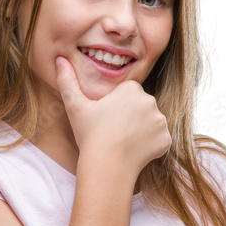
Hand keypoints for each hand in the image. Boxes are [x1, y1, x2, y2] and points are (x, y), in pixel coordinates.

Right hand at [55, 55, 170, 172]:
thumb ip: (67, 81)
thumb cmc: (90, 136)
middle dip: (131, 116)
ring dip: (142, 130)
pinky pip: (159, 139)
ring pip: (151, 122)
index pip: (128, 93)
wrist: (107, 167)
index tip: (107, 118)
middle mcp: (150, 101)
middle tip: (115, 131)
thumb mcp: (75, 107)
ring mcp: (161, 121)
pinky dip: (150, 145)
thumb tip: (59, 59)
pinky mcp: (165, 139)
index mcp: (132, 89)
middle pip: (141, 106)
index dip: (116, 106)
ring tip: (124, 141)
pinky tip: (134, 151)